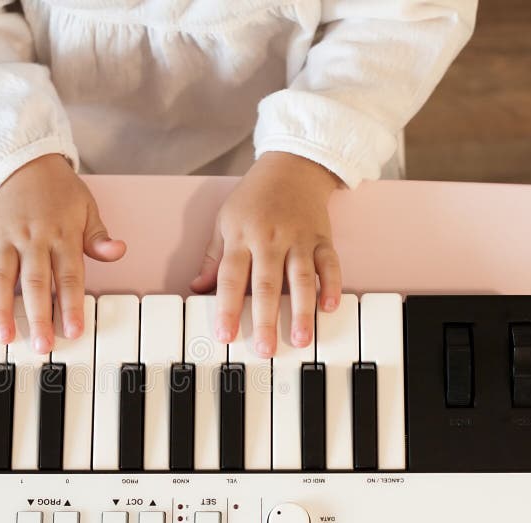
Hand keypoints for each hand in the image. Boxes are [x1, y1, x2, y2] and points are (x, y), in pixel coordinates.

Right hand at [0, 153, 125, 352]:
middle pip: (35, 282)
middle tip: (41, 345)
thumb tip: (118, 251)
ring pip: (1, 275)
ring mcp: (7, 238)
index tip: (74, 330)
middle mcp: (33, 238)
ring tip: (4, 334)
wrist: (22, 163)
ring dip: (1, 306)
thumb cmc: (58, 192)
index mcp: (62, 234)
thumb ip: (99, 237)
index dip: (71, 305)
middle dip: (38, 316)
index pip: (69, 275)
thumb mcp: (87, 208)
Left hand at [191, 151, 341, 355]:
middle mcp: (270, 238)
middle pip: (266, 284)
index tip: (225, 335)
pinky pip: (329, 263)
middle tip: (265, 349)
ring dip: (302, 311)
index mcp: (241, 237)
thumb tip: (198, 287)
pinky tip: (330, 307)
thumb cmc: (254, 198)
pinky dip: (332, 284)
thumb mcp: (225, 222)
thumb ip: (213, 258)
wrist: (292, 166)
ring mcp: (299, 238)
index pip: (230, 278)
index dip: (227, 308)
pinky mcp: (322, 237)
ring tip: (301, 339)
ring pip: (301, 278)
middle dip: (266, 319)